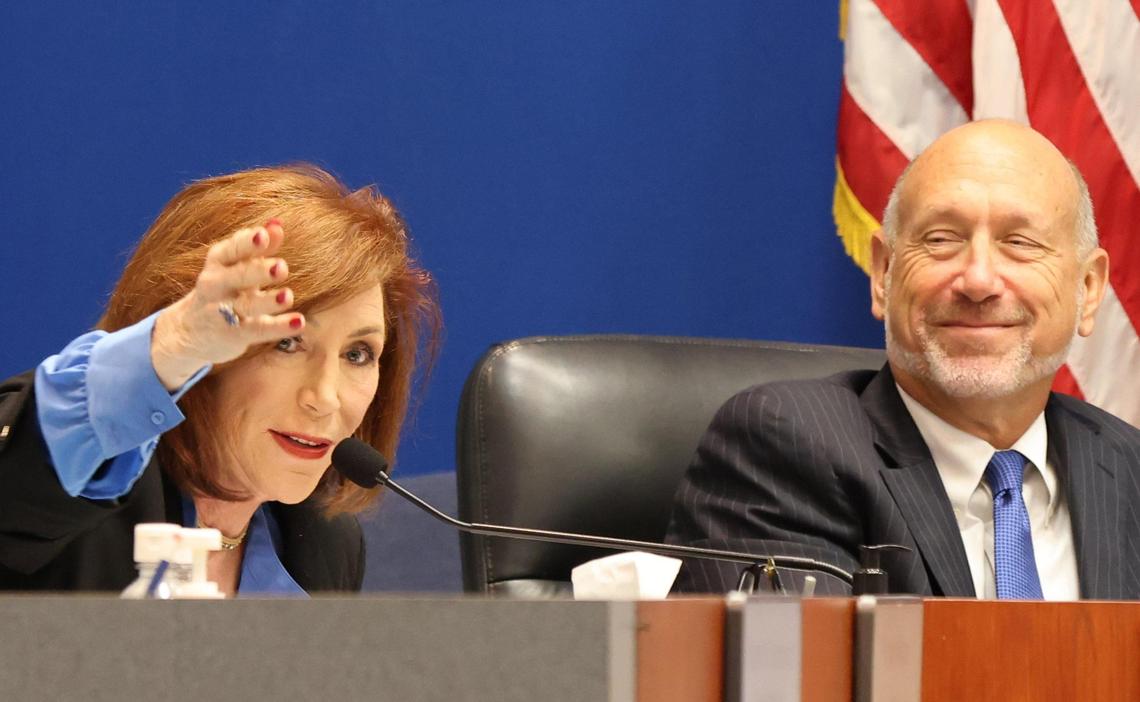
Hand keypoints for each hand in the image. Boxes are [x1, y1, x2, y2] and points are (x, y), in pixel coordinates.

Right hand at [150, 220, 303, 390]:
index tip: (263, 235)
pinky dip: (279, 327)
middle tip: (281, 267)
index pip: (232, 249)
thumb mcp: (235, 265)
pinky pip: (259, 330)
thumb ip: (257, 247)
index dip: (247, 242)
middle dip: (258, 271)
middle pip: (238, 276)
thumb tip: (278, 224)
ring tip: (288, 296)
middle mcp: (217, 285)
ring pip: (247, 305)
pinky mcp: (235, 335)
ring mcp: (224, 311)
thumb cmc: (223, 289)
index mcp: (219, 262)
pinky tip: (299, 322)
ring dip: (268, 301)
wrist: (191, 331)